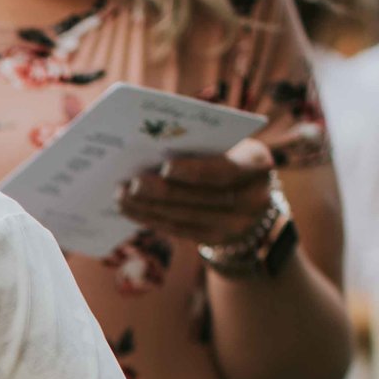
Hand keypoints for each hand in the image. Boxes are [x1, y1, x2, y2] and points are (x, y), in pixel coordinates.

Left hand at [118, 137, 274, 251]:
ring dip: (148, 207)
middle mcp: (253, 198)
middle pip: (200, 198)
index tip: (165, 166)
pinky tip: (130, 210)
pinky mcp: (215, 239)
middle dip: (161, 192)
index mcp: (257, 163)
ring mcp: (236, 225)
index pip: (225, 170)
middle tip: (130, 183)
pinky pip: (179, 231)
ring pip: (185, 217)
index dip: (194, 171)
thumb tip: (153, 139)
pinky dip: (151, 219)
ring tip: (121, 196)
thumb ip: (202, 138)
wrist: (251, 194)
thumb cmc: (229, 154)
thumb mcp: (229, 142)